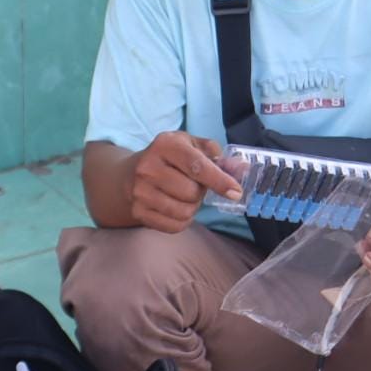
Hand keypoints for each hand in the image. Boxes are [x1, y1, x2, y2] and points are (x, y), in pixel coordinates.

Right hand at [126, 132, 242, 232]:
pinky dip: (182, 220)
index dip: (219, 180)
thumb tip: (242, 169)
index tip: (236, 192)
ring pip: (184, 211)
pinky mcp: (138, 212)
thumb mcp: (189, 146)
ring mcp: (140, 191)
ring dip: (192, 207)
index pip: (197, 165)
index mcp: (165, 144)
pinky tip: (175, 207)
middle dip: (200, 192)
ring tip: (183, 196)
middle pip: (192, 192)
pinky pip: (174, 226)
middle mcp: (148, 167)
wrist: (127, 176)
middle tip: (193, 185)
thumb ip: (216, 155)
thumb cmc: (167, 159)